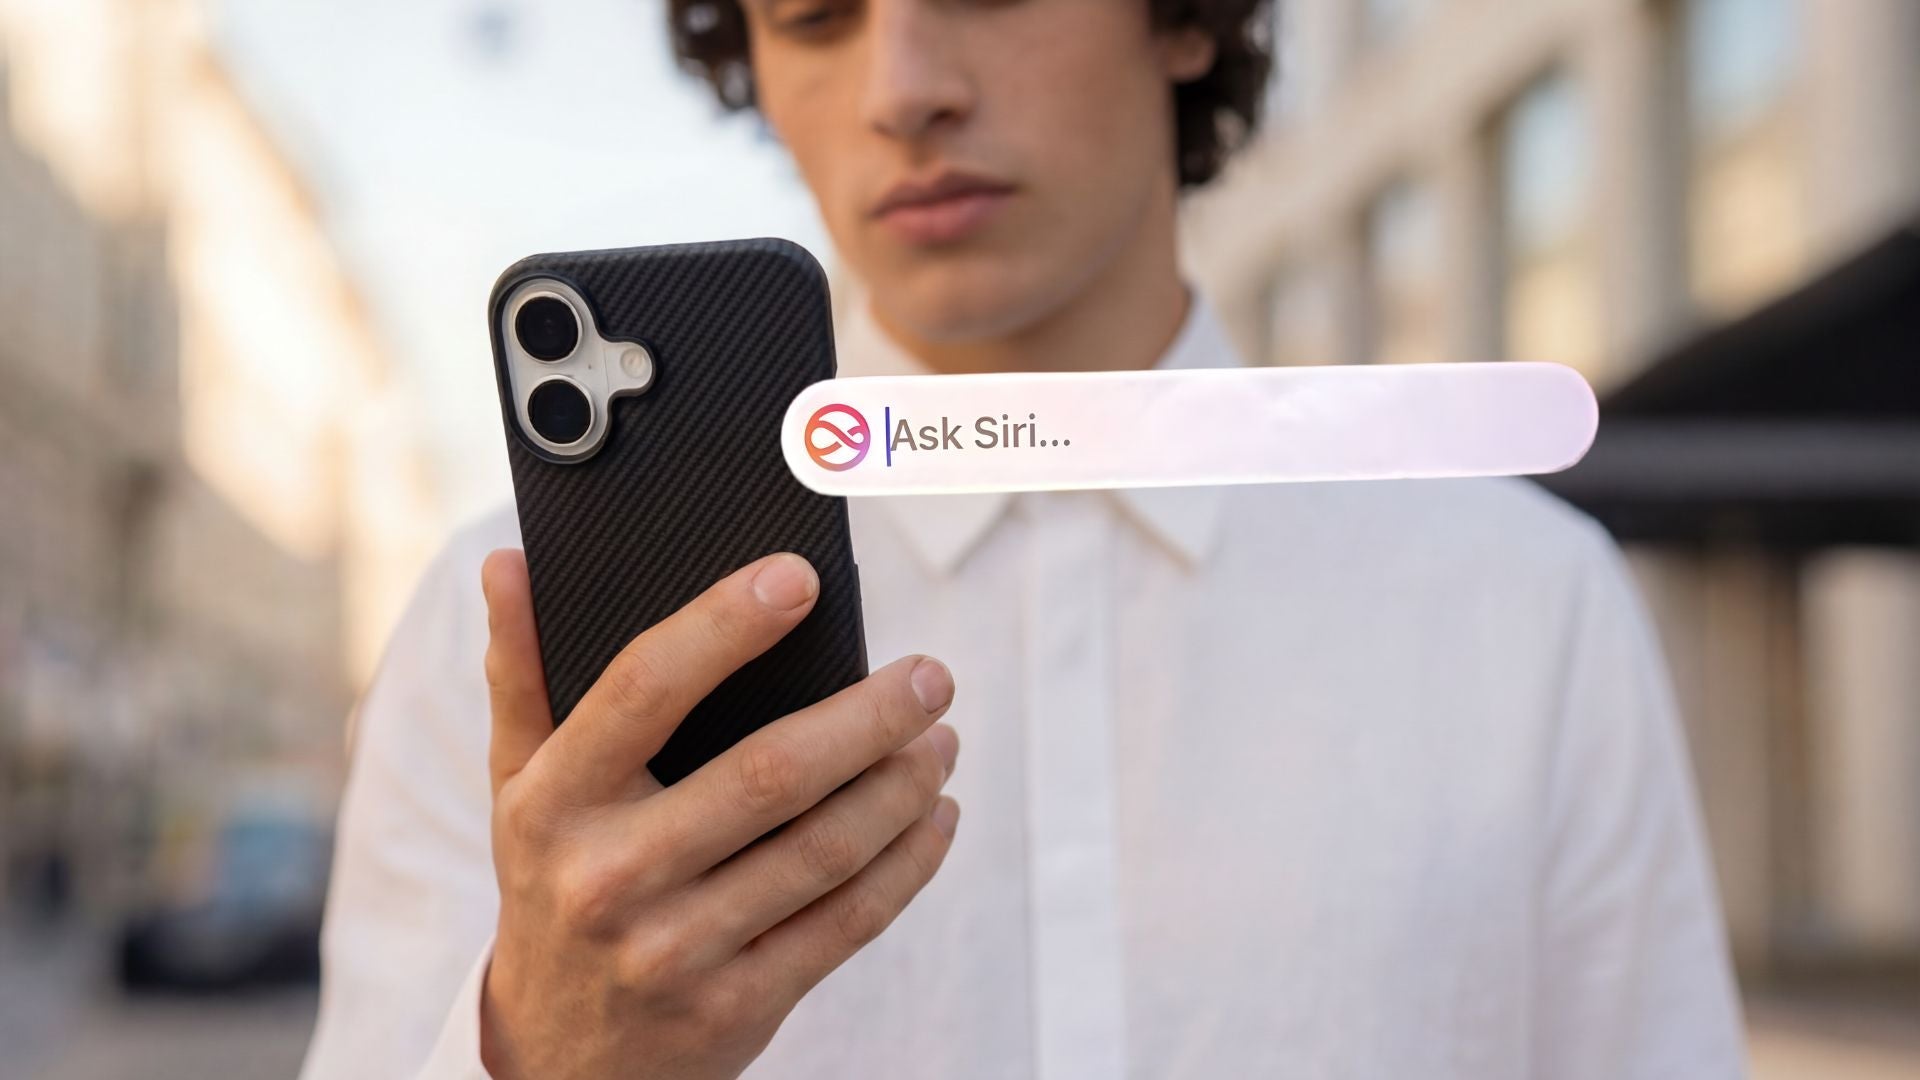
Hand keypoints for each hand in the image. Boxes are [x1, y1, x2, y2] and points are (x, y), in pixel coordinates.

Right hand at [477, 549, 959, 1079]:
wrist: (559, 1058)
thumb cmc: (553, 882)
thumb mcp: (516, 786)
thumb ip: (520, 673)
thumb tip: (510, 561)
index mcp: (553, 801)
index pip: (643, 689)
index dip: (725, 626)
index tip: (801, 578)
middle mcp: (608, 876)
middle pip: (768, 774)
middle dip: (869, 717)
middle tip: (931, 674)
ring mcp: (674, 949)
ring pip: (822, 850)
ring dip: (902, 788)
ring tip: (941, 739)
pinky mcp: (737, 1006)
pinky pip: (846, 922)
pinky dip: (907, 863)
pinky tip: (934, 816)